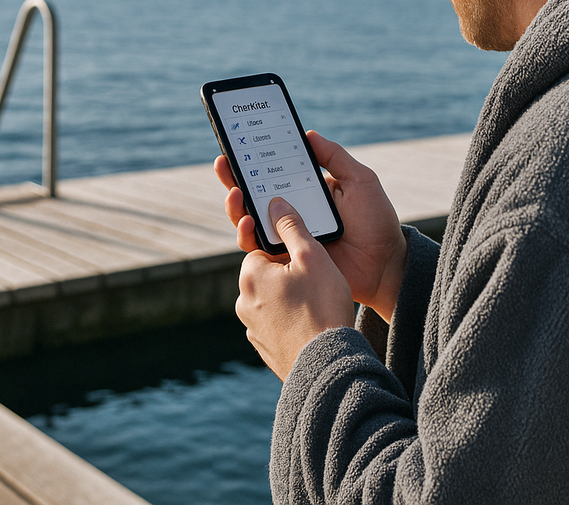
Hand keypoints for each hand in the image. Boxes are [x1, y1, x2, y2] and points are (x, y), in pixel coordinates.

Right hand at [214, 131, 406, 320]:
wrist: (385, 264)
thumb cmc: (376, 221)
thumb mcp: (359, 180)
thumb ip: (335, 157)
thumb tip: (307, 134)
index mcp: (306, 190)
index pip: (273, 172)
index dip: (253, 159)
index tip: (237, 143)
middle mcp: (291, 212)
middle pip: (253, 194)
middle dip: (233, 178)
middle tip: (223, 163)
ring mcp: (286, 236)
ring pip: (248, 220)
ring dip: (236, 206)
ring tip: (235, 194)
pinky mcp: (285, 259)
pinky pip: (258, 248)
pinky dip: (247, 235)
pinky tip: (248, 222)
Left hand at [236, 197, 354, 380]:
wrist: (326, 364)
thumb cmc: (321, 306)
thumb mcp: (313, 257)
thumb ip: (292, 226)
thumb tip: (275, 203)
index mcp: (250, 274)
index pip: (262, 248)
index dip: (286, 249)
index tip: (305, 255)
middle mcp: (243, 301)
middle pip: (266, 274)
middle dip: (288, 275)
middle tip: (316, 282)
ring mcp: (252, 328)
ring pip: (272, 300)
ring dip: (290, 299)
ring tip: (318, 305)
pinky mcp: (264, 348)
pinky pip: (277, 325)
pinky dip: (292, 322)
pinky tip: (313, 325)